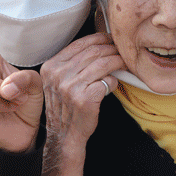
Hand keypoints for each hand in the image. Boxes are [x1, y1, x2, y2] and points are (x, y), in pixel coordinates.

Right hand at [39, 33, 124, 175]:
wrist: (64, 136)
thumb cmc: (65, 108)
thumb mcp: (58, 82)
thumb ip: (72, 64)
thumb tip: (98, 45)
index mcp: (51, 67)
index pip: (79, 44)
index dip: (98, 38)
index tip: (109, 39)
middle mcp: (59, 75)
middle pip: (93, 51)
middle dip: (111, 49)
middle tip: (122, 51)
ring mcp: (71, 87)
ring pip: (103, 64)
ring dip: (117, 62)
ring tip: (124, 64)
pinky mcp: (85, 99)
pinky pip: (107, 81)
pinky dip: (114, 81)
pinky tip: (114, 84)